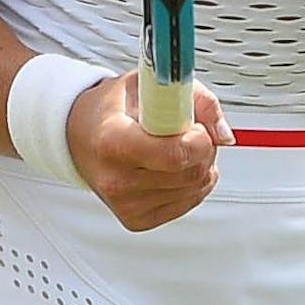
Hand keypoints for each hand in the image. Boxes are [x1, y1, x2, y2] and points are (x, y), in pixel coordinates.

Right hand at [67, 71, 226, 232]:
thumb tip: (223, 134)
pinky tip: (173, 167)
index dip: (199, 138)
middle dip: (204, 147)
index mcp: (113, 142)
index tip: (194, 124)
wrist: (80, 138)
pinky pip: (188, 201)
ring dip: (200, 164)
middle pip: (191, 172)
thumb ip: (195, 98)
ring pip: (195, 187)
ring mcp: (126, 204)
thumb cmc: (112, 110)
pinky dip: (192, 182)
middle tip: (188, 130)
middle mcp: (117, 179)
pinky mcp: (137, 220)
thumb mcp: (147, 84)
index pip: (176, 154)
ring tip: (177, 146)